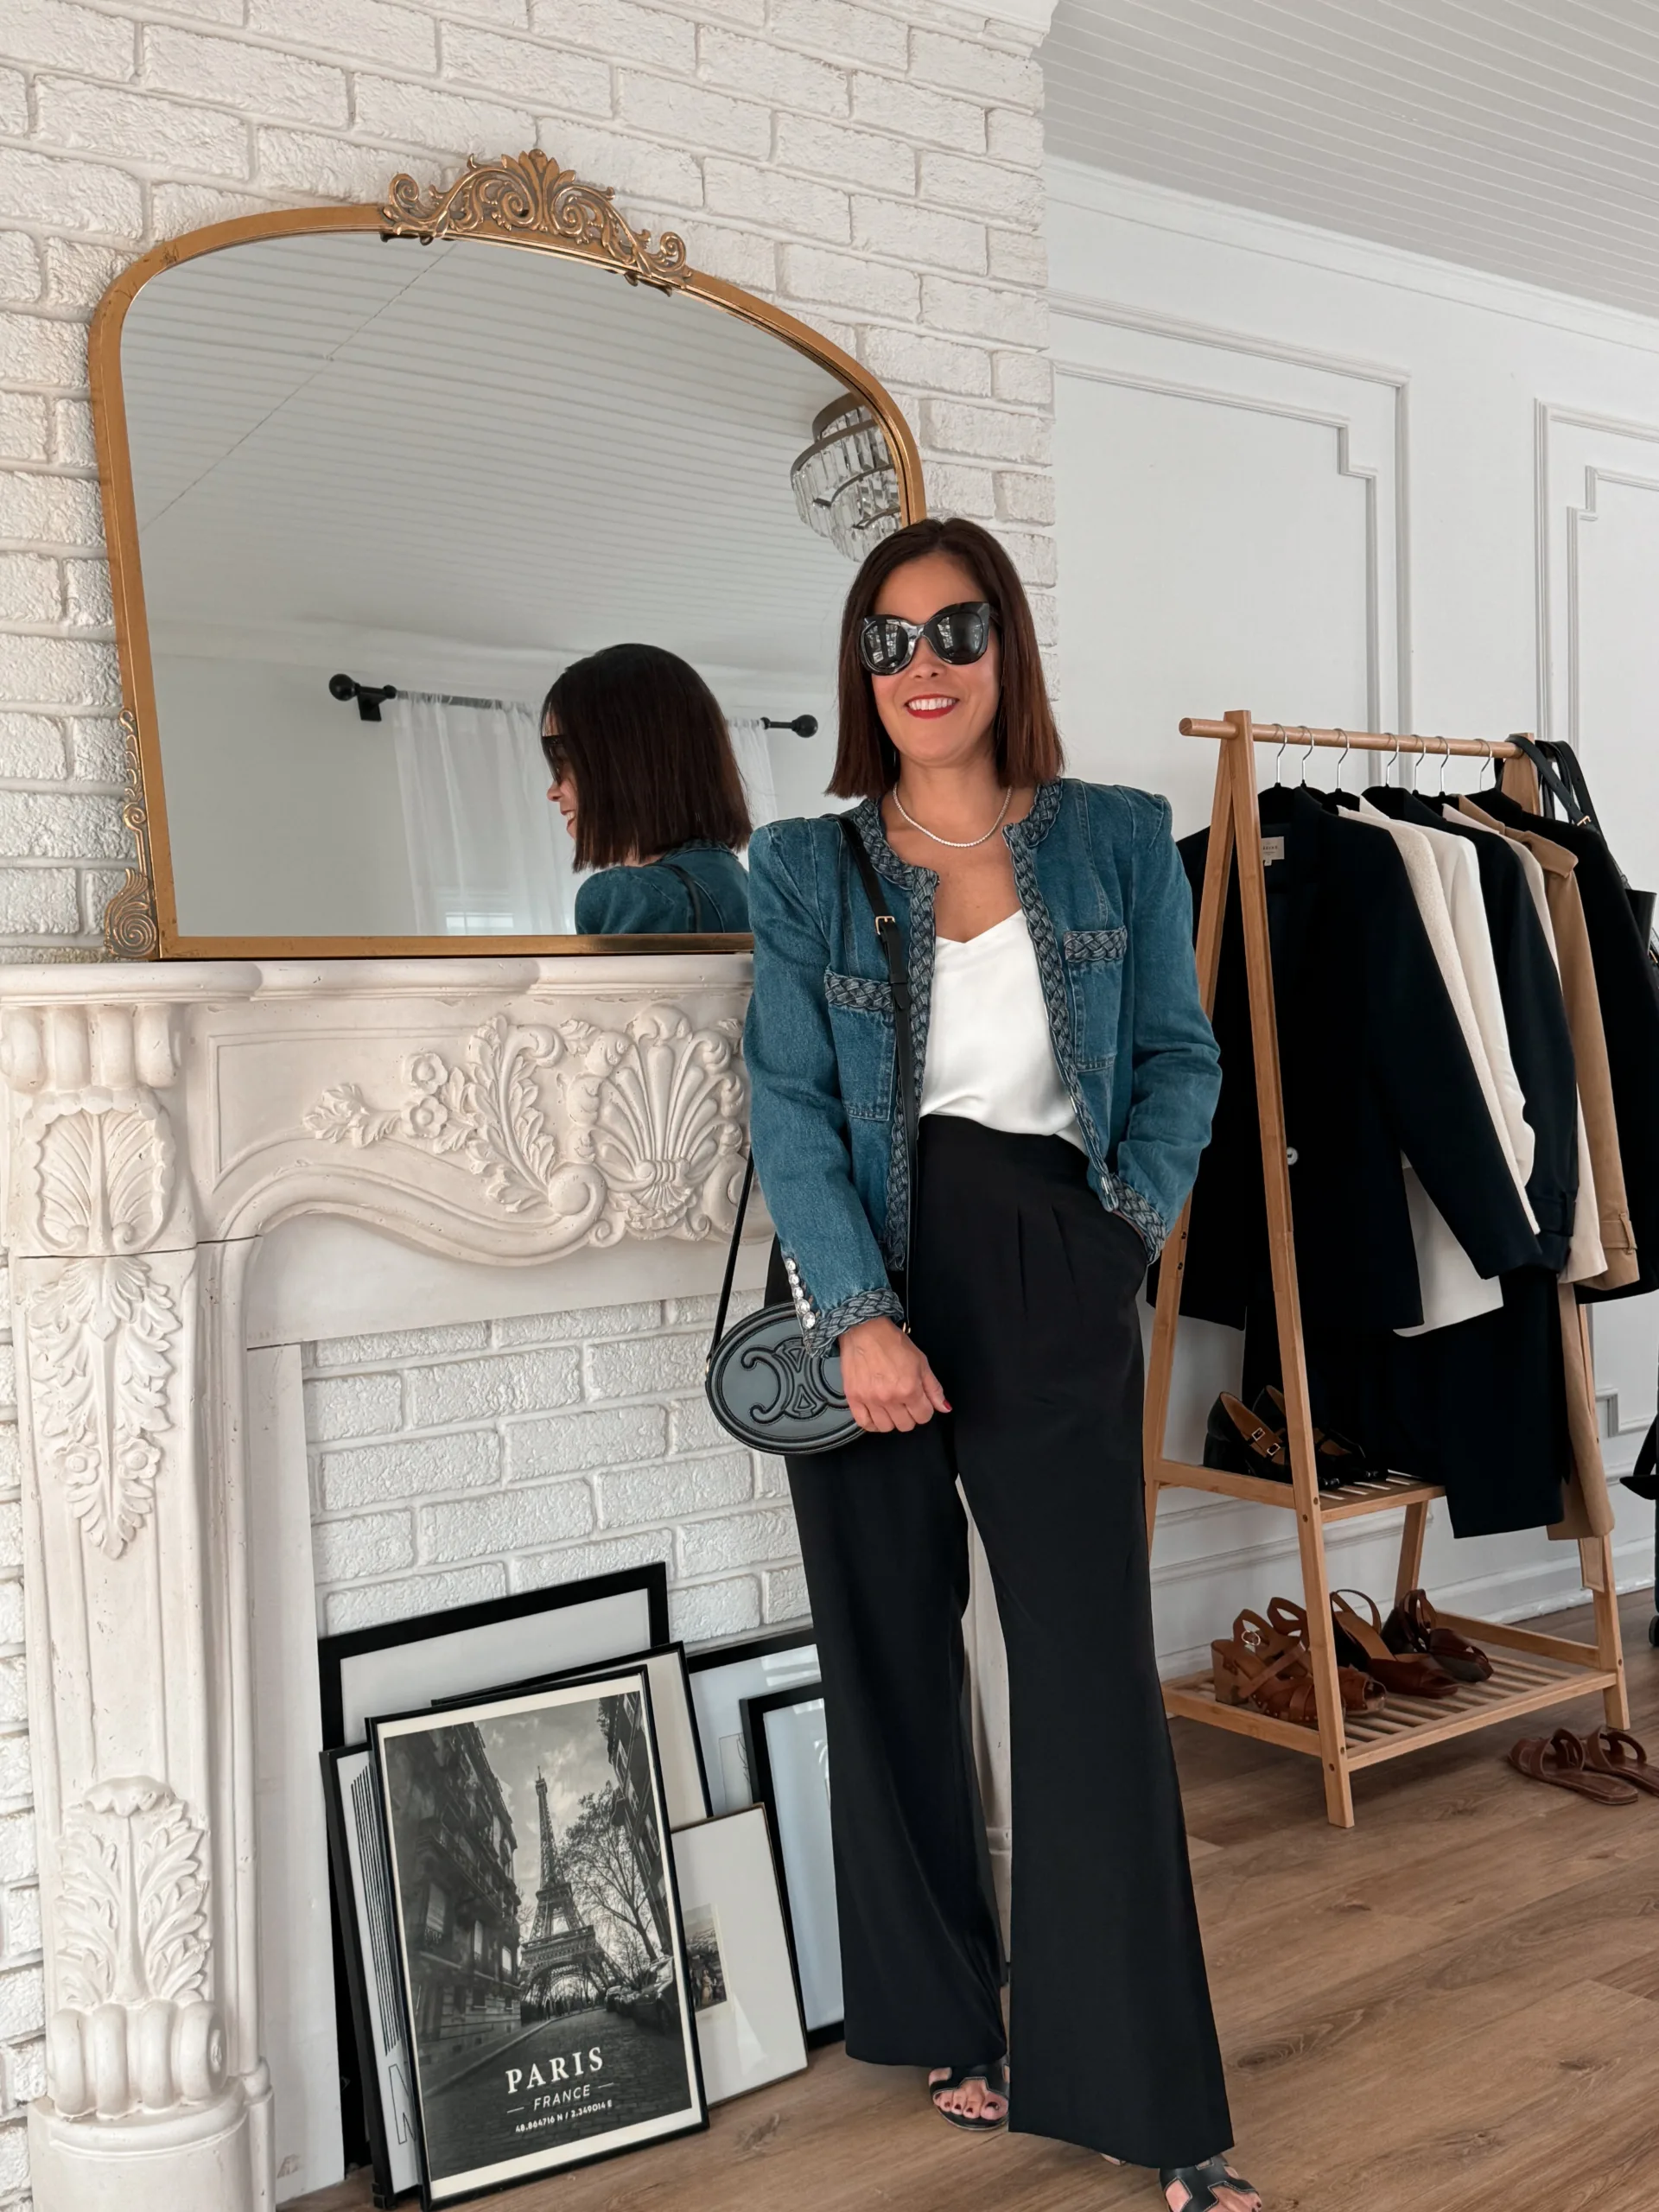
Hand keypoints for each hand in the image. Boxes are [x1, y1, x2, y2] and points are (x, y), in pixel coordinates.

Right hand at [837, 1317, 949, 1432]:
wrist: (864, 1330)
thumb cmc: (892, 1342)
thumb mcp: (921, 1362)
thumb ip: (934, 1388)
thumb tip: (944, 1407)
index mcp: (909, 1388)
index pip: (924, 1417)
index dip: (925, 1409)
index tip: (920, 1401)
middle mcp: (890, 1397)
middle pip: (906, 1425)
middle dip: (909, 1415)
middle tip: (905, 1402)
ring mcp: (870, 1399)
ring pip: (886, 1427)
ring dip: (891, 1420)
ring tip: (890, 1407)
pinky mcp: (853, 1398)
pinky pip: (864, 1424)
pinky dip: (871, 1423)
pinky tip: (875, 1413)